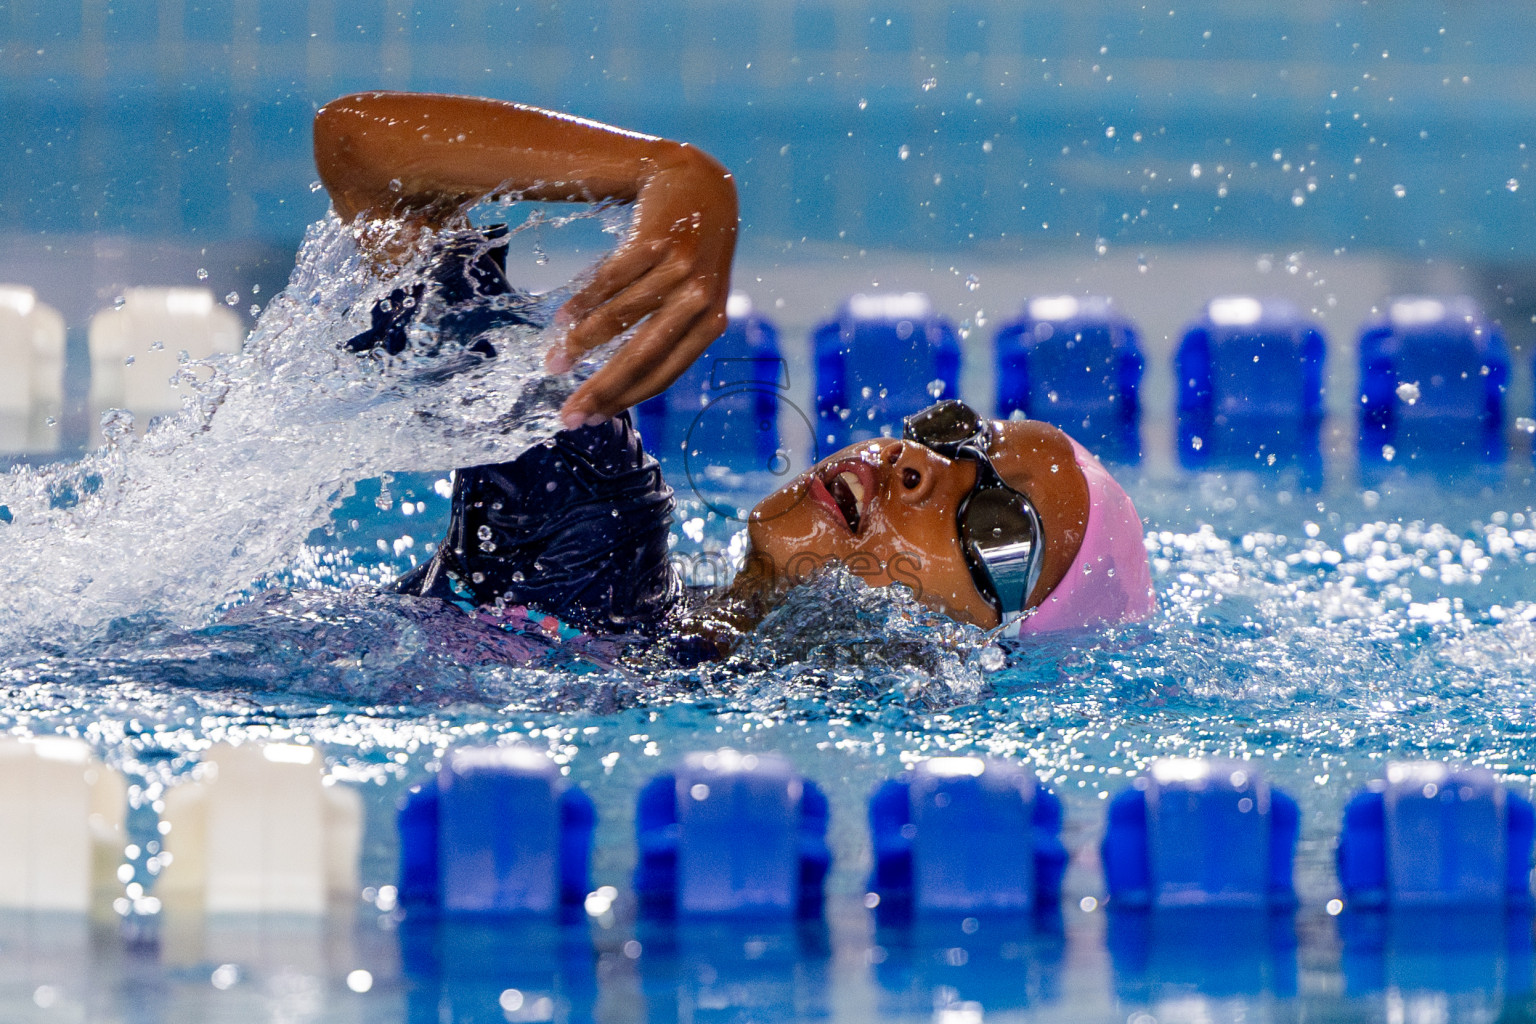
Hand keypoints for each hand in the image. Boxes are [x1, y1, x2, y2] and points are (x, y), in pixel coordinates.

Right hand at [546, 144, 737, 428]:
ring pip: (618, 318)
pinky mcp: (655, 240)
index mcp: (710, 324)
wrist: (697, 183)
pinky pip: (610, 281)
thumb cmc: (688, 253)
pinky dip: (582, 302)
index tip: (590, 419)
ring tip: (554, 363)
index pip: (662, 374)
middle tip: (567, 414)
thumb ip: (667, 334)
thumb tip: (616, 386)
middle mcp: (699, 300)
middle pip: (640, 356)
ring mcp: (679, 269)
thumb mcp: (690, 296)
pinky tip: (561, 319)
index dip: (623, 400)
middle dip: (600, 389)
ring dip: (580, 345)